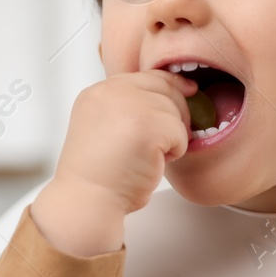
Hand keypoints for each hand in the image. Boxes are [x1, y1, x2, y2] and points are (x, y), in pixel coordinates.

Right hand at [31, 69, 197, 256]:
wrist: (88, 200)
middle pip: (165, 87)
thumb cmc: (99, 176)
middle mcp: (111, 91)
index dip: (170, 86)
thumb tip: (173, 92)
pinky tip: (152, 162)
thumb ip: (128, 107)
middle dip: (174, 114)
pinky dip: (174, 151)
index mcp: (98, 92)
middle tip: (162, 142)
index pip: (146, 76)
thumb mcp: (104, 126)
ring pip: (176, 110)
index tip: (187, 93)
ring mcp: (129, 105)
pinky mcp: (148, 124)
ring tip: (147, 155)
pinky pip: (180, 132)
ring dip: (172, 137)